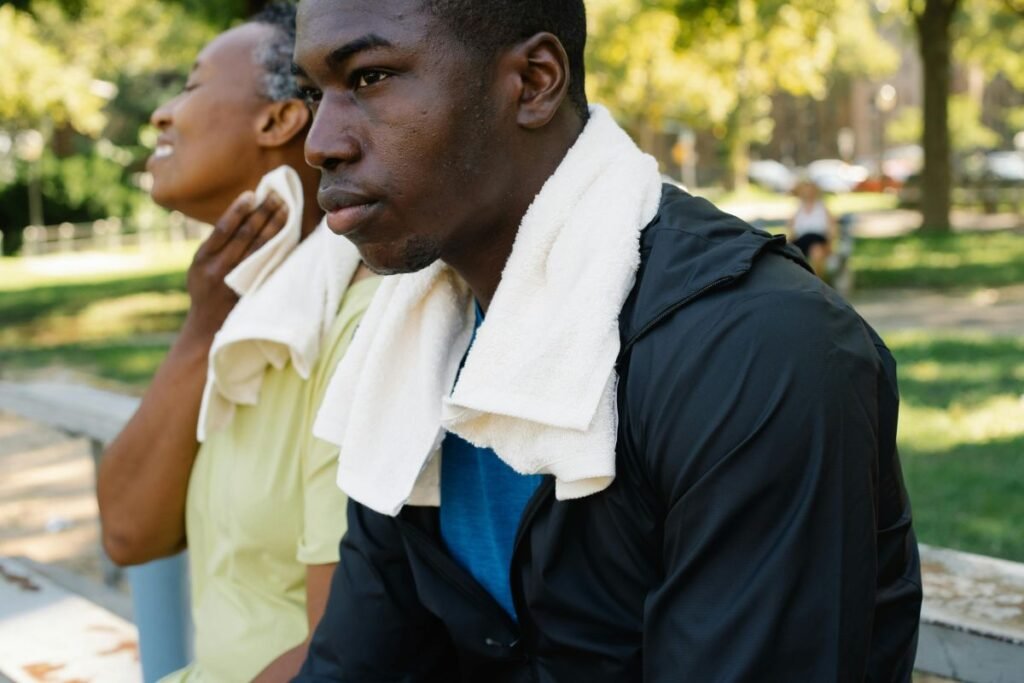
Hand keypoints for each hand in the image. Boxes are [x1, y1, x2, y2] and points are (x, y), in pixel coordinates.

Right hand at [181, 190, 287, 342]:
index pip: (223, 230)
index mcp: (202, 260)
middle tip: (278, 196)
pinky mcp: (252, 293)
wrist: (207, 329)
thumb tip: (242, 216)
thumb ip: (216, 247)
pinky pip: (268, 266)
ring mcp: (237, 283)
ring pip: (260, 249)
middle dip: (262, 214)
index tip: (253, 194)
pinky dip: (278, 249)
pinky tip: (289, 235)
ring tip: (286, 209)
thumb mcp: (200, 268)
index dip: (238, 210)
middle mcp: (218, 270)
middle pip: (245, 236)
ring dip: (274, 227)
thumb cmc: (206, 292)